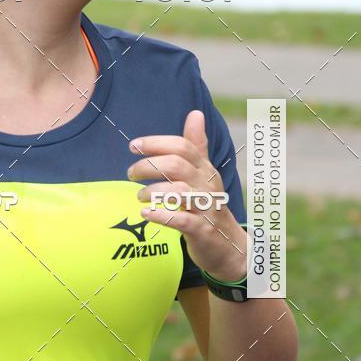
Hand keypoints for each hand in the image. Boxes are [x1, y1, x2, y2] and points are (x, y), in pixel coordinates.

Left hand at [127, 110, 246, 281]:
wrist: (229, 247)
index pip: (182, 147)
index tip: (133, 146)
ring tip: (139, 197)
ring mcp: (206, 208)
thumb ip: (196, 146)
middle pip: (177, 165)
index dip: (156, 143)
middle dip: (149, 166)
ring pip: (179, 191)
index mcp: (205, 169)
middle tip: (130, 174)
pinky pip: (183, 221)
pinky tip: (146, 214)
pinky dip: (162, 216)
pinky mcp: (202, 231)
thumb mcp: (204, 174)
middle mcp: (207, 185)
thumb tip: (195, 113)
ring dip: (153, 191)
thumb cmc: (209, 206)